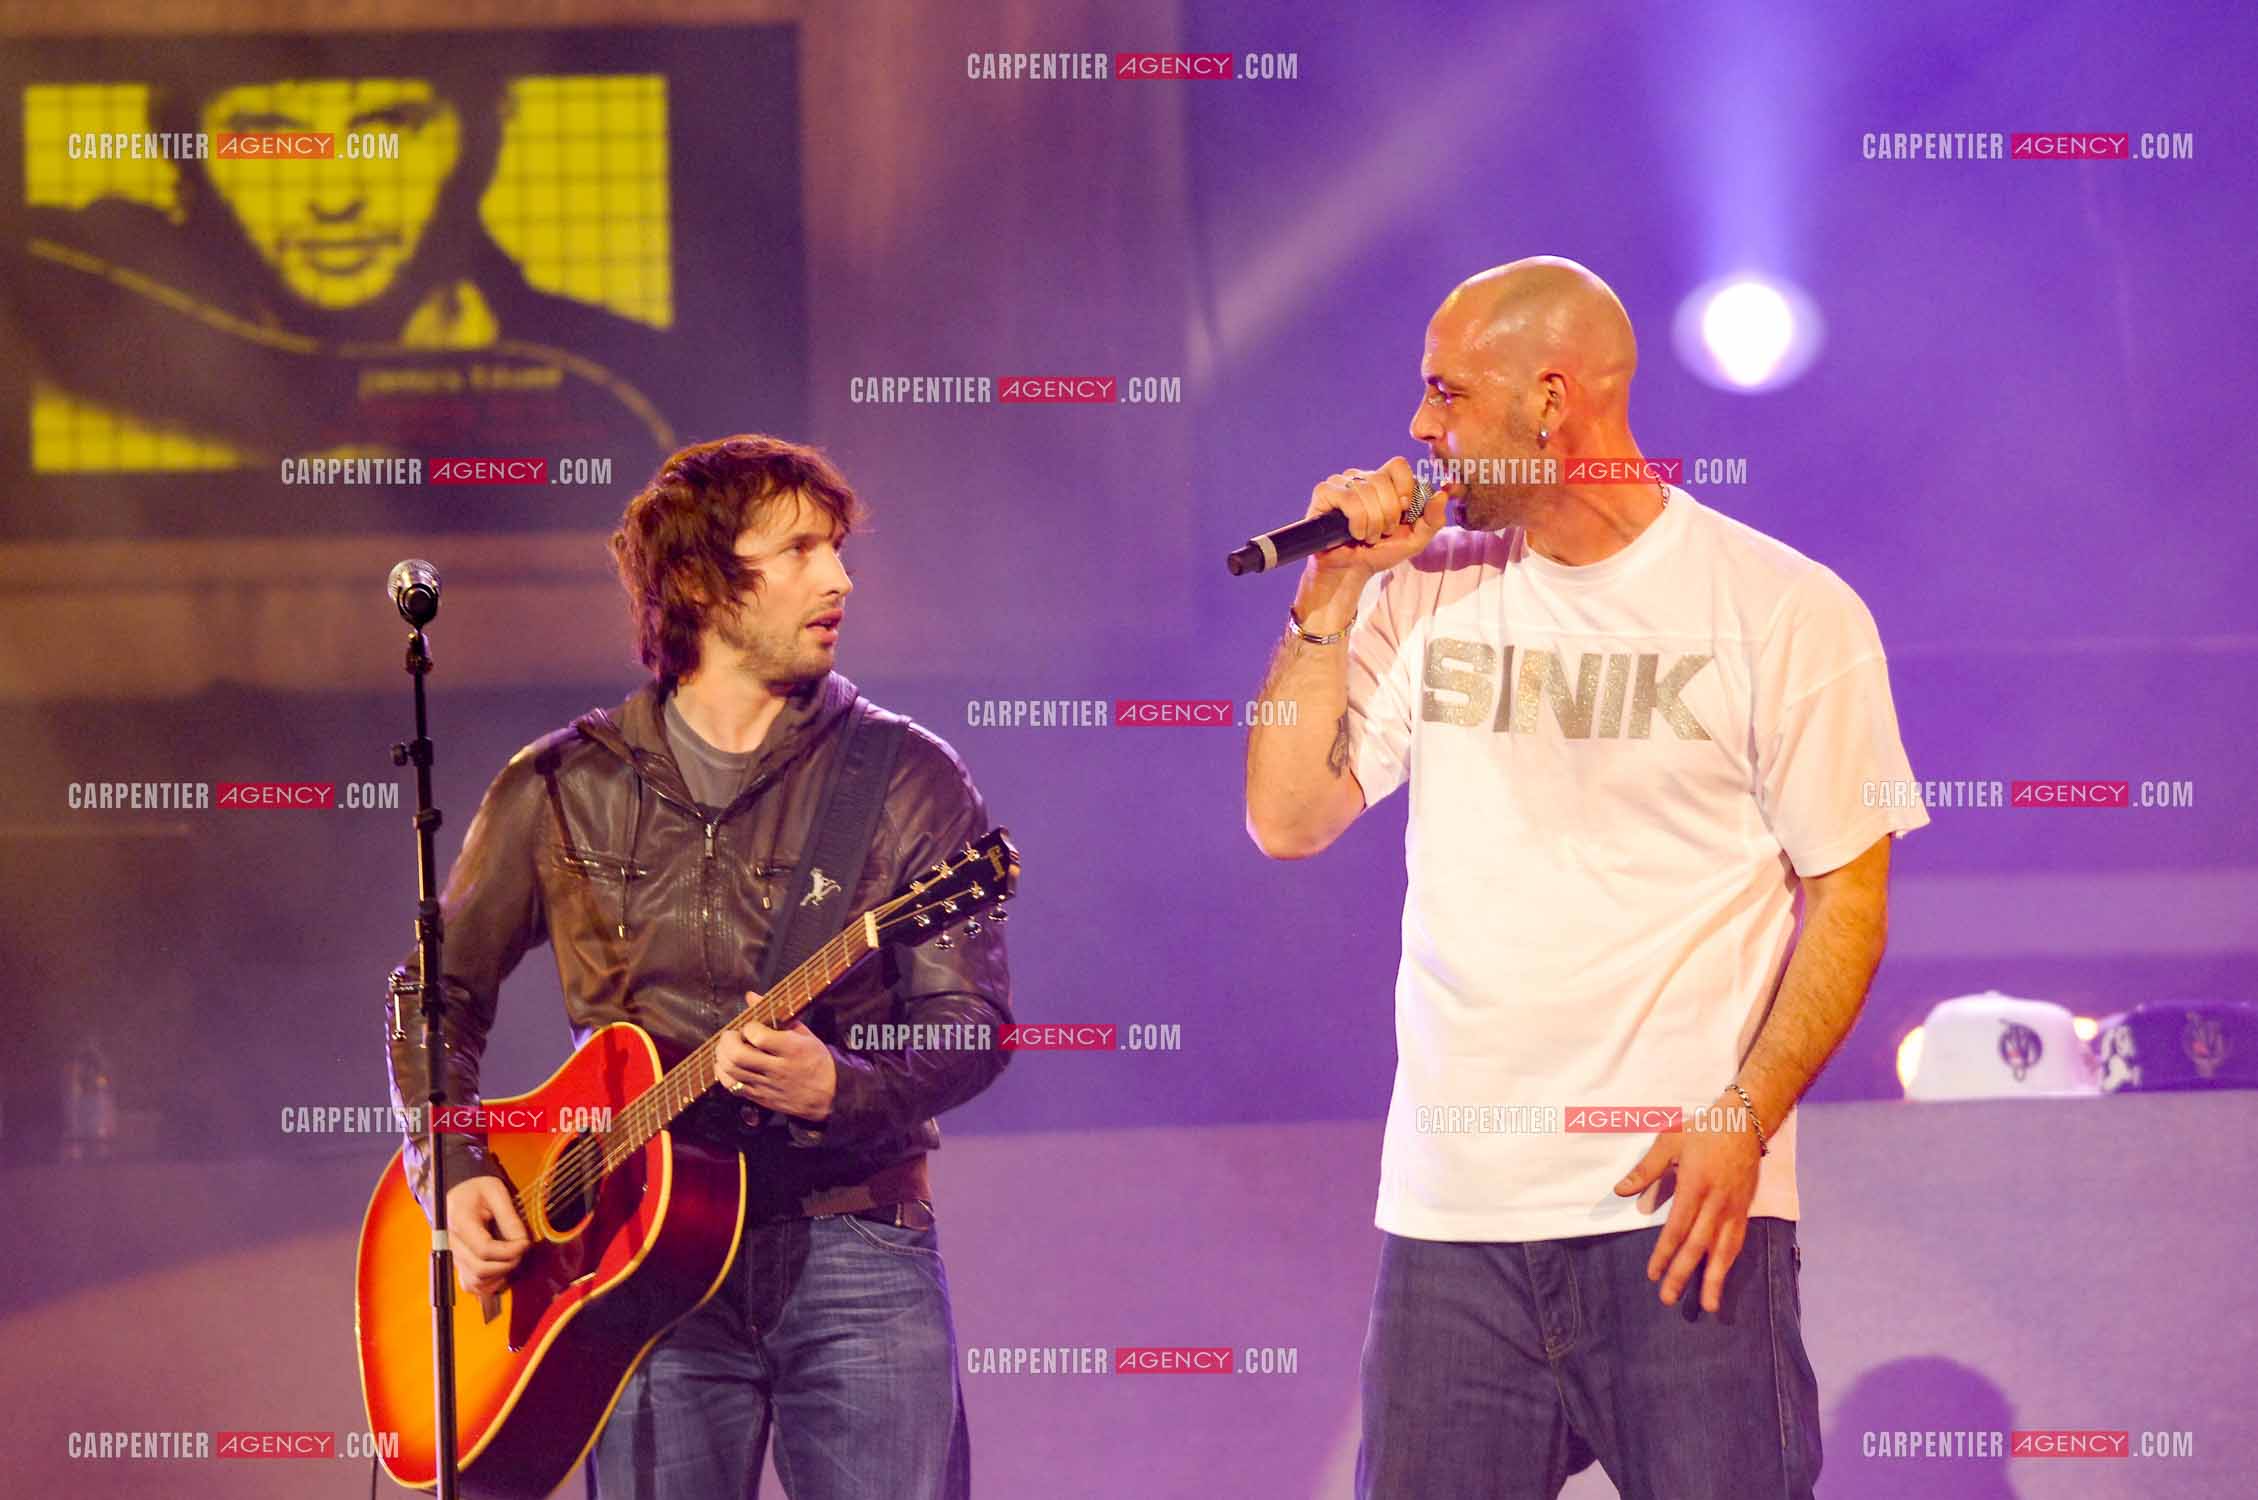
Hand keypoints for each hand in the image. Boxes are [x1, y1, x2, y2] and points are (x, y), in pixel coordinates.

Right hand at [446, 1174, 529, 1295]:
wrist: (460, 1192)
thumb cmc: (477, 1189)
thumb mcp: (496, 1191)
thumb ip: (509, 1217)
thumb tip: (522, 1242)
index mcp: (459, 1221)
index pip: (484, 1249)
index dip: (509, 1251)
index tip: (525, 1243)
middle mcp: (450, 1243)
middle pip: (480, 1269)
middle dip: (507, 1264)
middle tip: (521, 1252)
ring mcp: (451, 1256)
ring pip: (475, 1282)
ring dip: (499, 1276)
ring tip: (512, 1259)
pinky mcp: (456, 1264)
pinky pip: (470, 1285)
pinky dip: (488, 1285)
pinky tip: (501, 1271)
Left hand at [715, 1005, 837, 1122]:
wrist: (829, 1095)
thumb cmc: (816, 1060)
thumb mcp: (805, 1034)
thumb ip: (777, 1015)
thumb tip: (751, 996)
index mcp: (793, 1050)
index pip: (759, 1037)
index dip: (749, 1027)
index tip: (751, 1025)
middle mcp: (778, 1069)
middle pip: (739, 1056)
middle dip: (727, 1041)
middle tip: (731, 1035)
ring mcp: (767, 1086)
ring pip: (732, 1071)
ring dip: (722, 1056)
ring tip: (726, 1048)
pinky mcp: (760, 1098)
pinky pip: (733, 1087)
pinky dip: (723, 1073)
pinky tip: (727, 1065)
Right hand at [1302, 456, 1445, 580]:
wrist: (1353, 571)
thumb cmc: (1381, 552)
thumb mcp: (1415, 540)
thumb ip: (1433, 520)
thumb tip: (1442, 494)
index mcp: (1384, 482)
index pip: (1398, 465)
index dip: (1404, 487)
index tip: (1402, 512)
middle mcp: (1362, 477)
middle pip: (1382, 480)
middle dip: (1387, 515)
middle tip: (1382, 532)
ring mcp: (1341, 483)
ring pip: (1365, 491)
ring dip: (1371, 523)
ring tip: (1367, 536)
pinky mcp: (1324, 493)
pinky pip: (1347, 498)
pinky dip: (1356, 522)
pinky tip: (1352, 533)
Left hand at [1613, 1092, 1763, 1312]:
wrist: (1745, 1124)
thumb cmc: (1702, 1131)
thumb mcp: (1669, 1141)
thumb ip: (1645, 1170)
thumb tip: (1620, 1191)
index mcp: (1694, 1186)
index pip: (1676, 1228)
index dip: (1664, 1253)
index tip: (1652, 1274)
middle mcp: (1715, 1203)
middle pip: (1698, 1246)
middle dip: (1682, 1274)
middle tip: (1668, 1299)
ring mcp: (1733, 1209)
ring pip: (1723, 1250)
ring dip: (1713, 1279)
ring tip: (1706, 1306)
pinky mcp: (1744, 1211)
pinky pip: (1736, 1242)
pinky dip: (1728, 1263)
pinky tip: (1721, 1278)